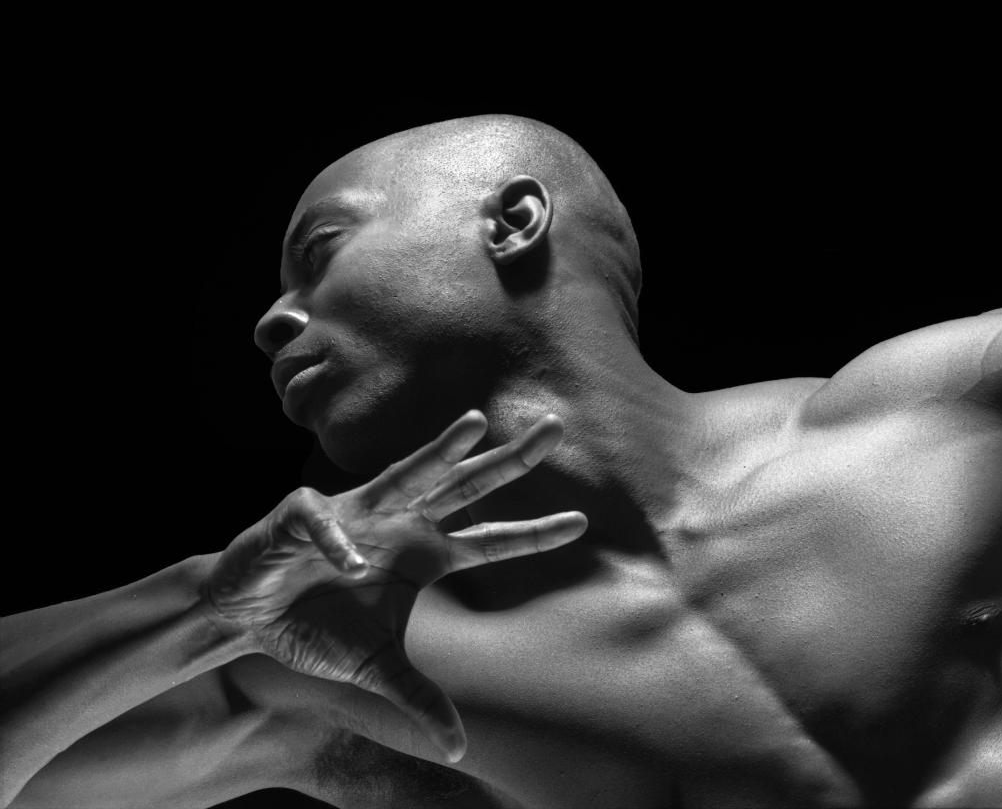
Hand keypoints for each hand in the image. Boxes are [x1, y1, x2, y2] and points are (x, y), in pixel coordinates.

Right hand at [202, 410, 585, 760]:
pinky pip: (325, 517)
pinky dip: (337, 537)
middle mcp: (401, 523)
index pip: (492, 541)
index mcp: (426, 553)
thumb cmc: (319, 627)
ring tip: (473, 423)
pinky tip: (348, 563)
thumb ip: (419, 697)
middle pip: (466, 486)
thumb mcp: (377, 667)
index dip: (534, 534)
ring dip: (439, 449)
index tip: (582, 524)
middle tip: (556, 428)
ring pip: (406, 471)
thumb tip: (459, 749)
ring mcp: (356, 513)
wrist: (248, 616)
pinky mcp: (302, 513)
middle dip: (508, 459)